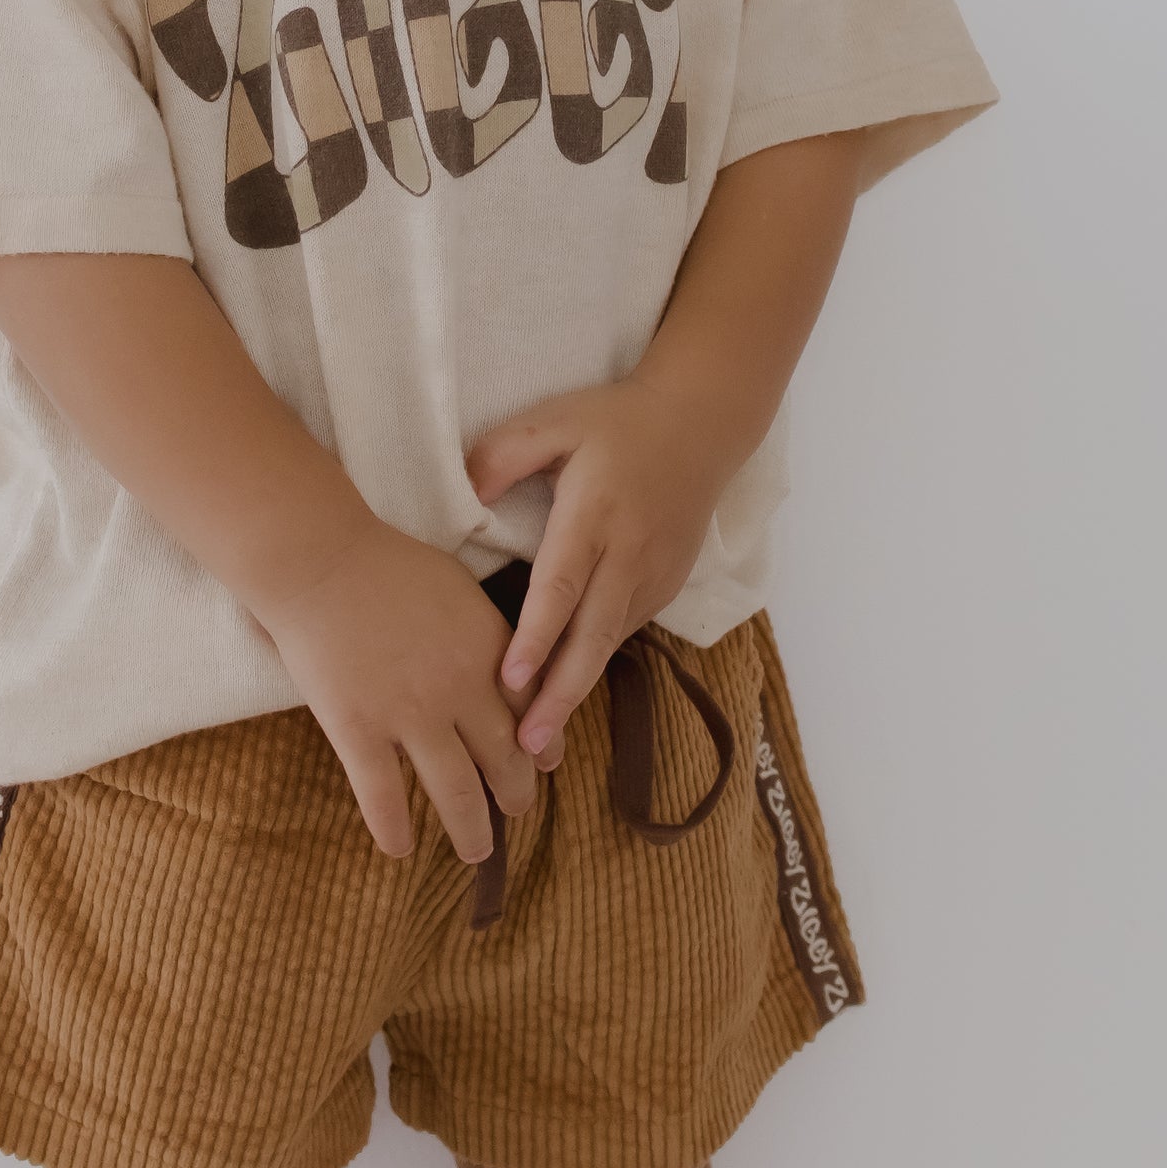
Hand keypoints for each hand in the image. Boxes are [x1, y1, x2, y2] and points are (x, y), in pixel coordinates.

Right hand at [250, 521, 547, 871]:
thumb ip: (484, 632)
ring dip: (472, 831)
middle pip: (505, 761)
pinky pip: (384, 798)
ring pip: (457, 793)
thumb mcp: (457, 587)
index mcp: (489, 649)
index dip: (542, 746)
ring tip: (476, 852)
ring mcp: (410, 716)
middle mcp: (460, 690)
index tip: (544, 765)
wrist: (320, 559)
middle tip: (518, 811)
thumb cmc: (385, 562)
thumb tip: (506, 666)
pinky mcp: (360, 731)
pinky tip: (401, 849)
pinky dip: (395, 830)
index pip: (533, 712)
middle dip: (517, 794)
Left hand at [463, 378, 730, 754]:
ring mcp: (651, 575)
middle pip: (591, 637)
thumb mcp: (555, 420)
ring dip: (576, 691)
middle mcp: (626, 555)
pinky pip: (623, 630)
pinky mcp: (664, 587)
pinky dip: (594, 663)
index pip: (561, 586)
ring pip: (609, 644)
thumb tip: (466, 499)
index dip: (536, 637)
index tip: (510, 681)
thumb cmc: (617, 422)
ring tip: (539, 741)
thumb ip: (503, 454)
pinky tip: (565, 694)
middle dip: (559, 695)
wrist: (700, 427)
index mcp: (594, 515)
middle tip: (528, 747)